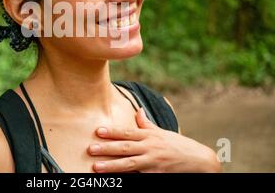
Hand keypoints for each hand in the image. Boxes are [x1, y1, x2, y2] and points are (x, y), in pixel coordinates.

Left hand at [88, 108, 221, 172]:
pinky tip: (116, 180)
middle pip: (125, 148)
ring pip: (129, 165)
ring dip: (112, 166)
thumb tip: (137, 110)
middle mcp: (150, 148)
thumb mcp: (162, 132)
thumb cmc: (178, 145)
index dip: (112, 132)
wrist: (199, 160)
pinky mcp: (157, 176)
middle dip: (107, 149)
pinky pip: (140, 177)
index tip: (98, 131)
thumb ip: (146, 124)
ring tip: (97, 167)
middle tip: (91, 149)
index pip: (127, 133)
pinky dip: (128, 178)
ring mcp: (154, 163)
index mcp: (149, 136)